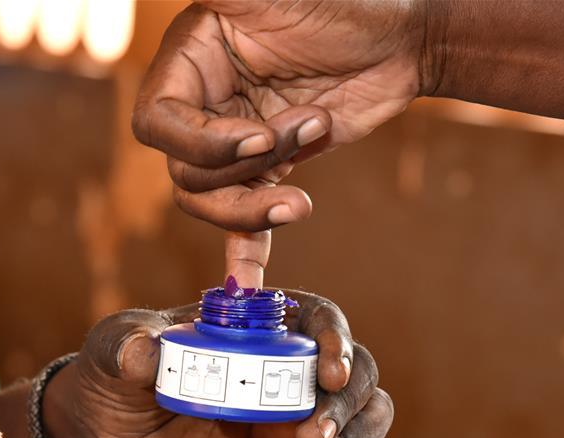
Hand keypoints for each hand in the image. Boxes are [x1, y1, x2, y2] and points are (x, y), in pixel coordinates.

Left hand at [44, 291, 391, 437]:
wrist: (104, 437)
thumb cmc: (114, 374)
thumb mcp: (112, 348)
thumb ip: (127, 346)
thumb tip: (145, 354)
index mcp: (256, 324)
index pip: (317, 318)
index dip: (335, 336)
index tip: (328, 368)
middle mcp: (286, 364)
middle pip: (355, 368)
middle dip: (350, 397)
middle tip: (315, 430)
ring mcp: (293, 414)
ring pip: (364, 414)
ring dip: (361, 433)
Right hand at [132, 0, 427, 230]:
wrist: (405, 38)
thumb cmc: (345, 2)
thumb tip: (200, 1)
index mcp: (190, 65)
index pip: (158, 124)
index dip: (202, 143)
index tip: (257, 137)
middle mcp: (205, 109)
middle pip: (186, 173)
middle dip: (248, 167)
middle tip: (308, 126)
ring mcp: (236, 146)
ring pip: (212, 203)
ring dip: (257, 203)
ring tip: (304, 189)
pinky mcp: (270, 172)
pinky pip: (244, 221)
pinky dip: (246, 250)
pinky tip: (250, 283)